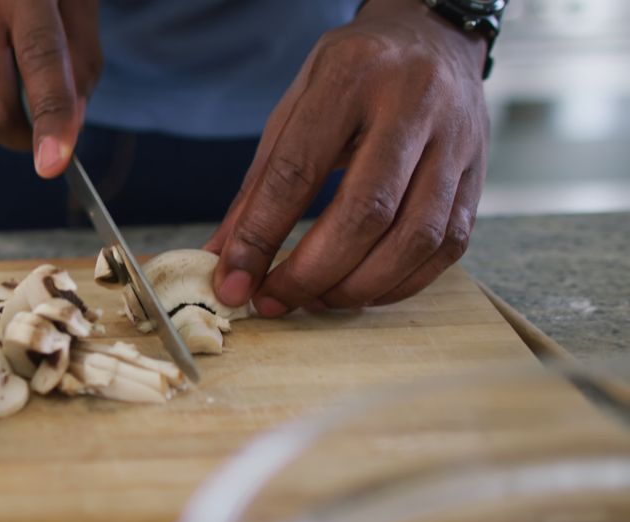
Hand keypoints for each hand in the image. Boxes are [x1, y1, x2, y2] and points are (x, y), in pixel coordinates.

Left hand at [206, 0, 489, 315]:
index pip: (299, 170)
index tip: (234, 282)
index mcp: (351, 77)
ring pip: (415, 236)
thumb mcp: (295, 107)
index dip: (262, 235)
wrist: (433, 36)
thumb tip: (225, 257)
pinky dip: (400, 283)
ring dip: (359, 286)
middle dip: (313, 272)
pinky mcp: (480, 174)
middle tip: (275, 300)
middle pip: (366, 211)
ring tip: (316, 301)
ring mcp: (456, 141)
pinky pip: (447, 246)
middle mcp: (413, 105)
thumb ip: (260, 184)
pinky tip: (363, 290)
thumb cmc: (354, 76)